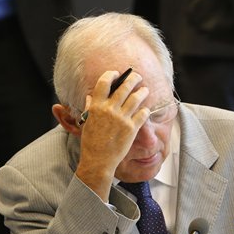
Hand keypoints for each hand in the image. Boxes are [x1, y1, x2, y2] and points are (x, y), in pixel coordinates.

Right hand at [76, 70, 149, 200]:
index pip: (104, 82)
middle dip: (133, 78)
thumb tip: (90, 97)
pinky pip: (143, 114)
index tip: (117, 73)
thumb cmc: (91, 143)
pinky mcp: (132, 128)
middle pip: (124, 87)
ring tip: (145, 89)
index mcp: (96, 106)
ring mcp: (122, 118)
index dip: (111, 75)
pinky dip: (146, 110)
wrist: (99, 160)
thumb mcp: (86, 122)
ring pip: (136, 98)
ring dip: (142, 91)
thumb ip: (89, 108)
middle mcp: (109, 109)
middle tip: (137, 76)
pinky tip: (147, 109)